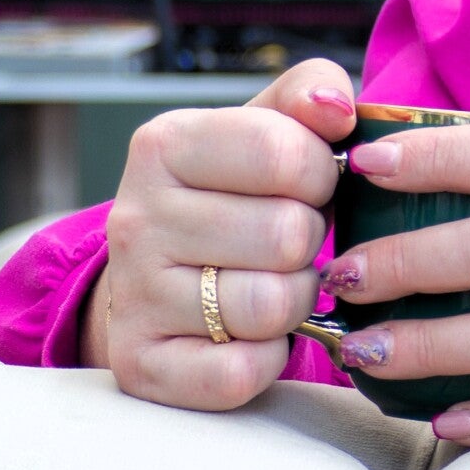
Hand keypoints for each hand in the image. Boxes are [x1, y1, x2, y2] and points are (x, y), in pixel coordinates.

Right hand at [84, 60, 351, 408]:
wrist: (162, 271)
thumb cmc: (235, 191)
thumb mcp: (268, 125)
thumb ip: (310, 95)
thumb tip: (336, 107)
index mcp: (167, 143)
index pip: (284, 151)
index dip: (321, 175)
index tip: (309, 185)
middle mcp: (136, 217)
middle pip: (286, 235)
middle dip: (310, 241)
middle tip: (290, 241)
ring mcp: (133, 294)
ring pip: (269, 307)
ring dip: (296, 300)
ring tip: (276, 282)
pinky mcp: (140, 365)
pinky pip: (238, 374)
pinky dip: (266, 359)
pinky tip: (254, 334)